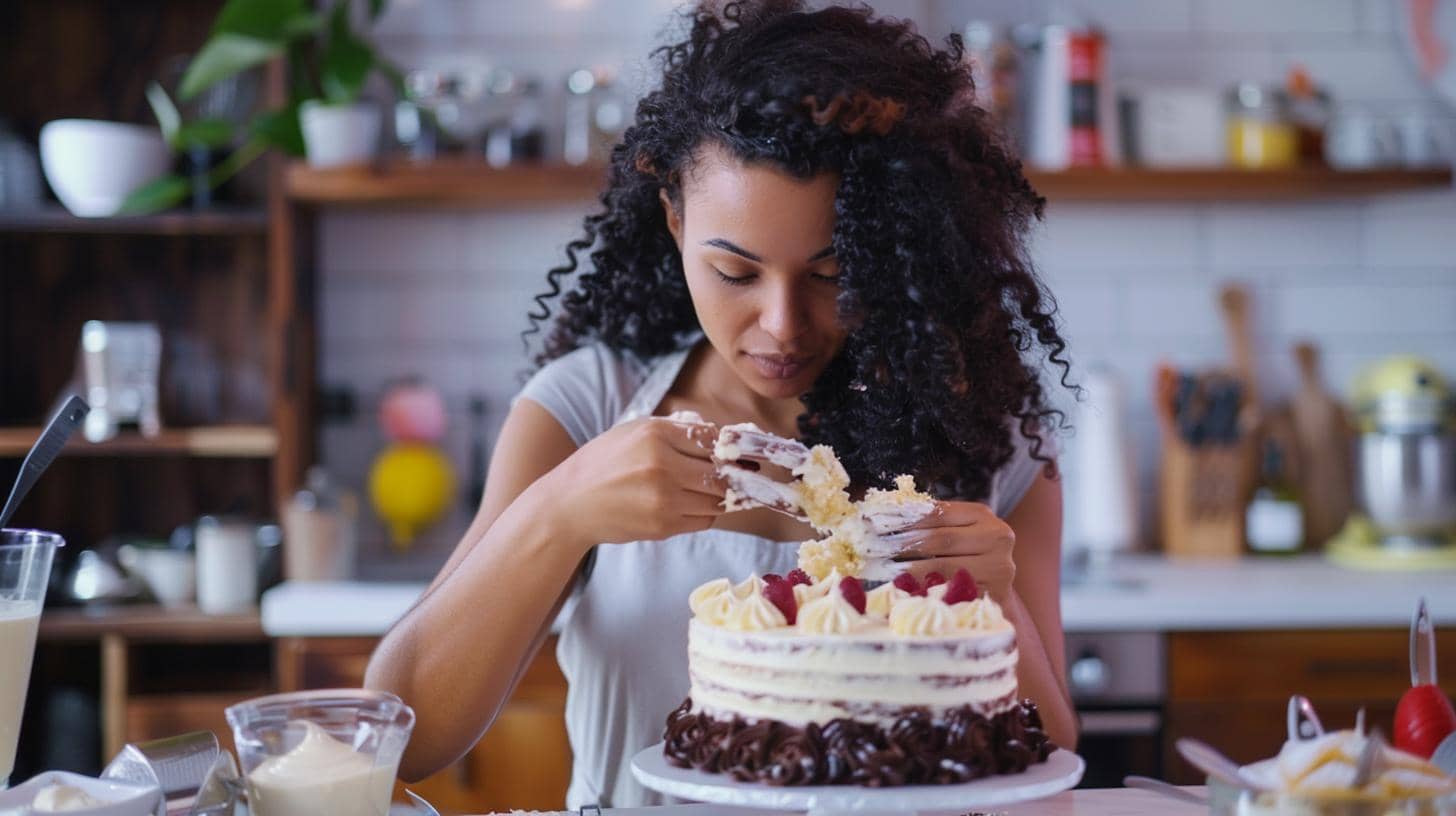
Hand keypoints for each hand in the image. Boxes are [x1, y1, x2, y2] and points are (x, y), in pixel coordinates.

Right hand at [542, 416, 725, 550]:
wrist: (570, 505)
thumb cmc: (603, 464)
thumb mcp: (633, 432)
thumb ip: (675, 430)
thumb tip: (722, 436)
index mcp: (655, 434)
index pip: (714, 439)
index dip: (731, 448)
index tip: (739, 454)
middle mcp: (662, 464)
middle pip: (722, 472)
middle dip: (733, 475)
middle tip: (739, 476)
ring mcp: (663, 498)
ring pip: (718, 499)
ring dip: (719, 496)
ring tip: (708, 490)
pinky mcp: (663, 525)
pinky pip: (704, 520)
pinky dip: (705, 513)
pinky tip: (690, 505)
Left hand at [881, 501, 1016, 601]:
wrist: (993, 589)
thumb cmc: (964, 555)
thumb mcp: (953, 530)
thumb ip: (927, 522)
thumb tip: (878, 516)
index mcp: (982, 514)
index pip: (937, 512)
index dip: (904, 517)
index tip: (874, 521)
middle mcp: (997, 537)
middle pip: (939, 539)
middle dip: (901, 543)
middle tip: (871, 547)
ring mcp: (999, 568)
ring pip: (942, 567)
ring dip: (906, 569)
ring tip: (879, 568)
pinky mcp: (993, 594)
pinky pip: (950, 591)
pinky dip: (923, 590)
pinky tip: (902, 588)